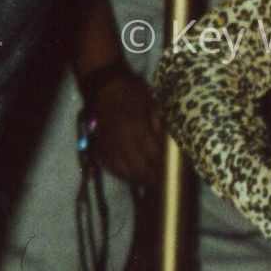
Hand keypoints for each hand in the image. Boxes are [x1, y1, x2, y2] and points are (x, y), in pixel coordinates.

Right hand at [86, 69, 163, 186]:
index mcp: (138, 129)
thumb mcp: (150, 102)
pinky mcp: (100, 145)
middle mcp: (124, 141)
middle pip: (140, 168)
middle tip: (161, 186)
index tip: (170, 176)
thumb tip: (167, 142)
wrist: (104, 84)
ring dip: (137, 180)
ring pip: (124, 171)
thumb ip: (158, 124)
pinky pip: (109, 166)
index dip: (163, 168)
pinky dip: (120, 174)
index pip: (154, 155)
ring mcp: (110, 145)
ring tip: (146, 183)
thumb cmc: (131, 91)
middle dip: (151, 180)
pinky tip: (128, 176)